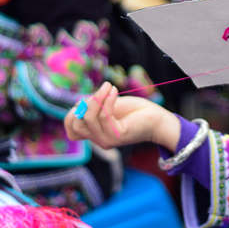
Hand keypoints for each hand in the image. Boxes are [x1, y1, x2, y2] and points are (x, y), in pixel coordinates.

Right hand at [64, 82, 180, 150]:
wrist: (156, 118)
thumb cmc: (134, 110)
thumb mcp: (108, 106)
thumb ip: (94, 106)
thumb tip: (78, 104)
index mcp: (95, 134)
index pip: (71, 131)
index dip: (72, 114)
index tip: (86, 101)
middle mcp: (99, 140)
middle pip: (76, 124)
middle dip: (84, 104)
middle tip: (100, 92)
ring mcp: (107, 140)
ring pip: (88, 119)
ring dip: (96, 98)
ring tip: (108, 86)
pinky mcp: (118, 135)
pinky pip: (104, 116)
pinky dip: (107, 100)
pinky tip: (114, 91)